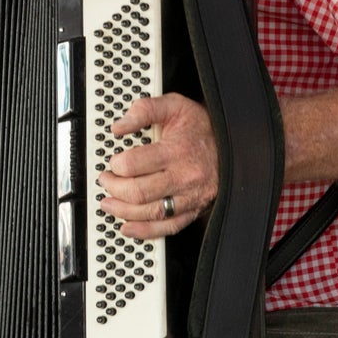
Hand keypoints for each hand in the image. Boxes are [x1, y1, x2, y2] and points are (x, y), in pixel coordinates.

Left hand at [95, 93, 218, 237]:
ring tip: (108, 202)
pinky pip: (167, 227)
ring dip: (122, 210)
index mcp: (176, 151)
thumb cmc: (200, 126)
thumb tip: (119, 126)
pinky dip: (144, 231)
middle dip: (114, 187)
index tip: (113, 161)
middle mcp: (184, 177)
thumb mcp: (173, 106)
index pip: (134, 164)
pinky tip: (128, 227)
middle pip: (139, 192)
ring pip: (150, 213)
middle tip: (106, 180)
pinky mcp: (193, 210)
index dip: (116, 164)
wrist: (231, 142)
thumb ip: (144, 110)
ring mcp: (189, 197)